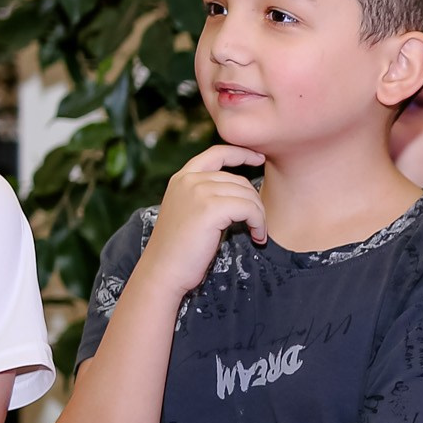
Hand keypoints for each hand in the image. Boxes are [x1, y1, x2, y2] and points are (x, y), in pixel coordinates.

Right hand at [144, 145, 267, 293]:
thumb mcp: (190, 212)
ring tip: (257, 233)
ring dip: (259, 216)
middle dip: (255, 202)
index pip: (217, 153)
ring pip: (247, 195)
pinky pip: (250, 208)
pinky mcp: (210, 208)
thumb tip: (243, 191)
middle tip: (258, 224)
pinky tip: (257, 237)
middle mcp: (189, 180)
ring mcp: (199, 191)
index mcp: (182, 178)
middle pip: (239, 180)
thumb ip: (208, 195)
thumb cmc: (180, 249)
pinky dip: (259, 223)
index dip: (241, 153)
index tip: (260, 158)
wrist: (163, 270)